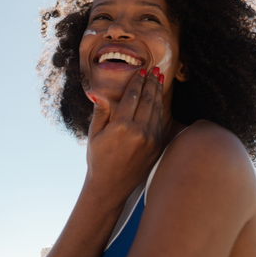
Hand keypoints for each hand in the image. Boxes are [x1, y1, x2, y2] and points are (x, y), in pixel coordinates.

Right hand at [85, 67, 163, 201]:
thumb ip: (100, 111)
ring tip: (159, 79)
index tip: (141, 71)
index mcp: (120, 126)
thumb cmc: (98, 159)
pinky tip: (160, 99)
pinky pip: (161, 122)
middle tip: (154, 70)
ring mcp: (150, 139)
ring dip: (158, 92)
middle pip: (148, 99)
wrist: (110, 186)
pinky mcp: (157, 146)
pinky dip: (161, 108)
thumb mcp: (94, 134)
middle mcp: (138, 131)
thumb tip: (98, 92)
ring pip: (157, 109)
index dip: (138, 81)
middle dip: (151, 82)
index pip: (132, 96)